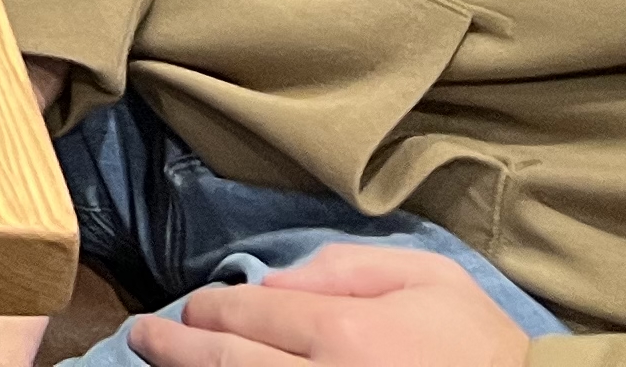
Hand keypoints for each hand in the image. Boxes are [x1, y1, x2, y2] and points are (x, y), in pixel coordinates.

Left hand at [131, 248, 529, 366]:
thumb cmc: (483, 346)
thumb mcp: (429, 278)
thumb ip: (346, 268)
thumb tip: (273, 284)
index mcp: (344, 332)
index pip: (246, 317)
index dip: (207, 310)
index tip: (191, 308)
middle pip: (226, 365)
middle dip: (175, 348)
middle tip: (142, 338)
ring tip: (161, 365)